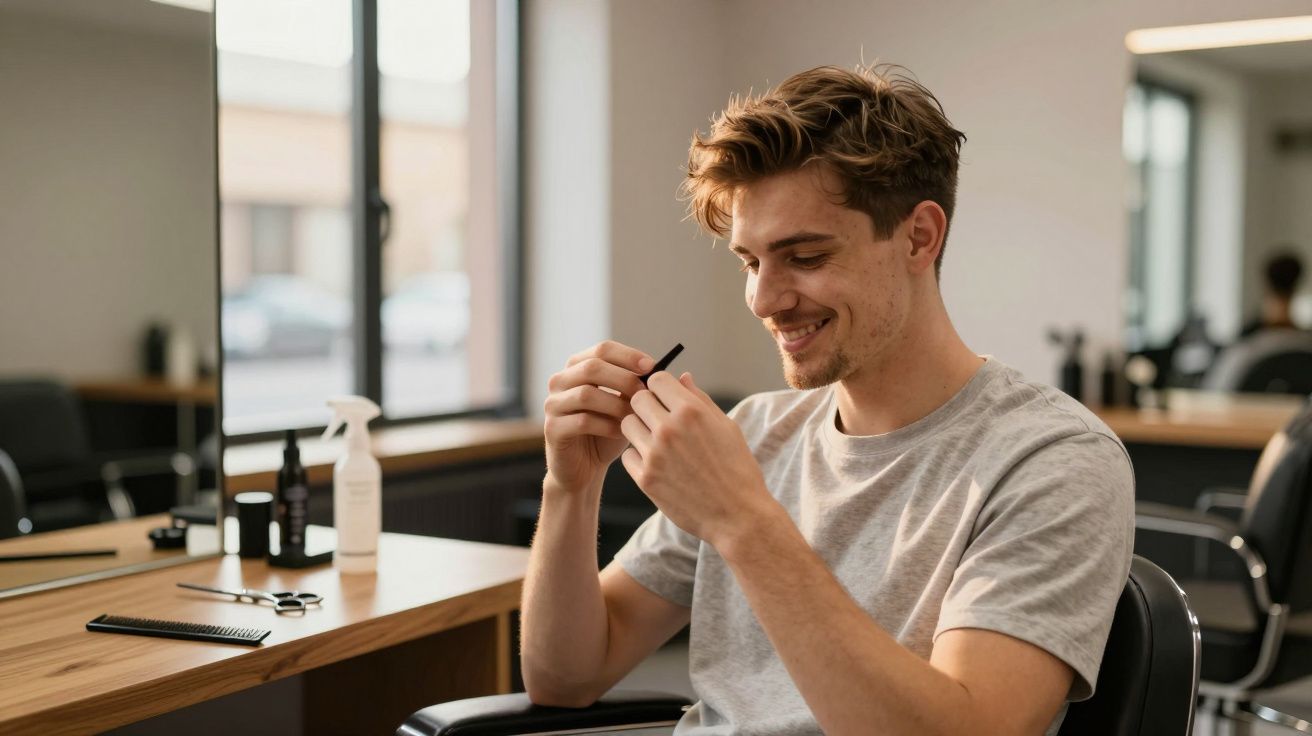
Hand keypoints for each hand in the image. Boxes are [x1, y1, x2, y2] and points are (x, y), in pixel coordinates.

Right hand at [543, 340, 653, 492]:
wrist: (585, 467)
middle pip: (592, 367)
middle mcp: (560, 381)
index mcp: (577, 367)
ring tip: (636, 416)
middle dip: (624, 379)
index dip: (628, 355)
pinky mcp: (552, 429)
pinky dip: (607, 425)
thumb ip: (633, 385)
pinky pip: (582, 421)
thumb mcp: (623, 404)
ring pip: (586, 394)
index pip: (602, 349)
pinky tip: (622, 432)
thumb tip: (656, 369)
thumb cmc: (607, 431)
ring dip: (616, 404)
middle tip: (646, 393)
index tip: (652, 366)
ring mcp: (553, 405)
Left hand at [620, 371, 774, 544]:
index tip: (665, 396)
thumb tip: (682, 377)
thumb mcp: (727, 427)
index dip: (659, 385)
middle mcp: (669, 429)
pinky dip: (639, 457)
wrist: (737, 516)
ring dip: (639, 429)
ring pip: (627, 425)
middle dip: (646, 405)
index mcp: (691, 412)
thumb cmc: (737, 469)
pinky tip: (657, 464)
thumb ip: (700, 399)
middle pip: (636, 399)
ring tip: (657, 441)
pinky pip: (628, 455)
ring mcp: (654, 454)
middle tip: (658, 418)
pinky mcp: (645, 479)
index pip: (656, 379)